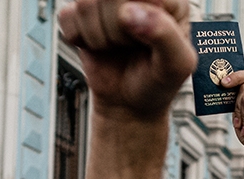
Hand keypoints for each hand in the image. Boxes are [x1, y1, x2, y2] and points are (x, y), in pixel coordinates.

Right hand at [57, 0, 195, 119]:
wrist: (129, 103)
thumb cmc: (157, 81)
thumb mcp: (177, 65)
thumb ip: (165, 35)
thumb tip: (131, 11)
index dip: (134, 17)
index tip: (143, 36)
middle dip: (116, 31)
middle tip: (130, 46)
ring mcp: (105, 2)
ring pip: (85, 3)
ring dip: (99, 37)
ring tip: (116, 47)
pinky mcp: (80, 13)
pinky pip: (66, 16)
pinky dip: (80, 39)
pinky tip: (99, 46)